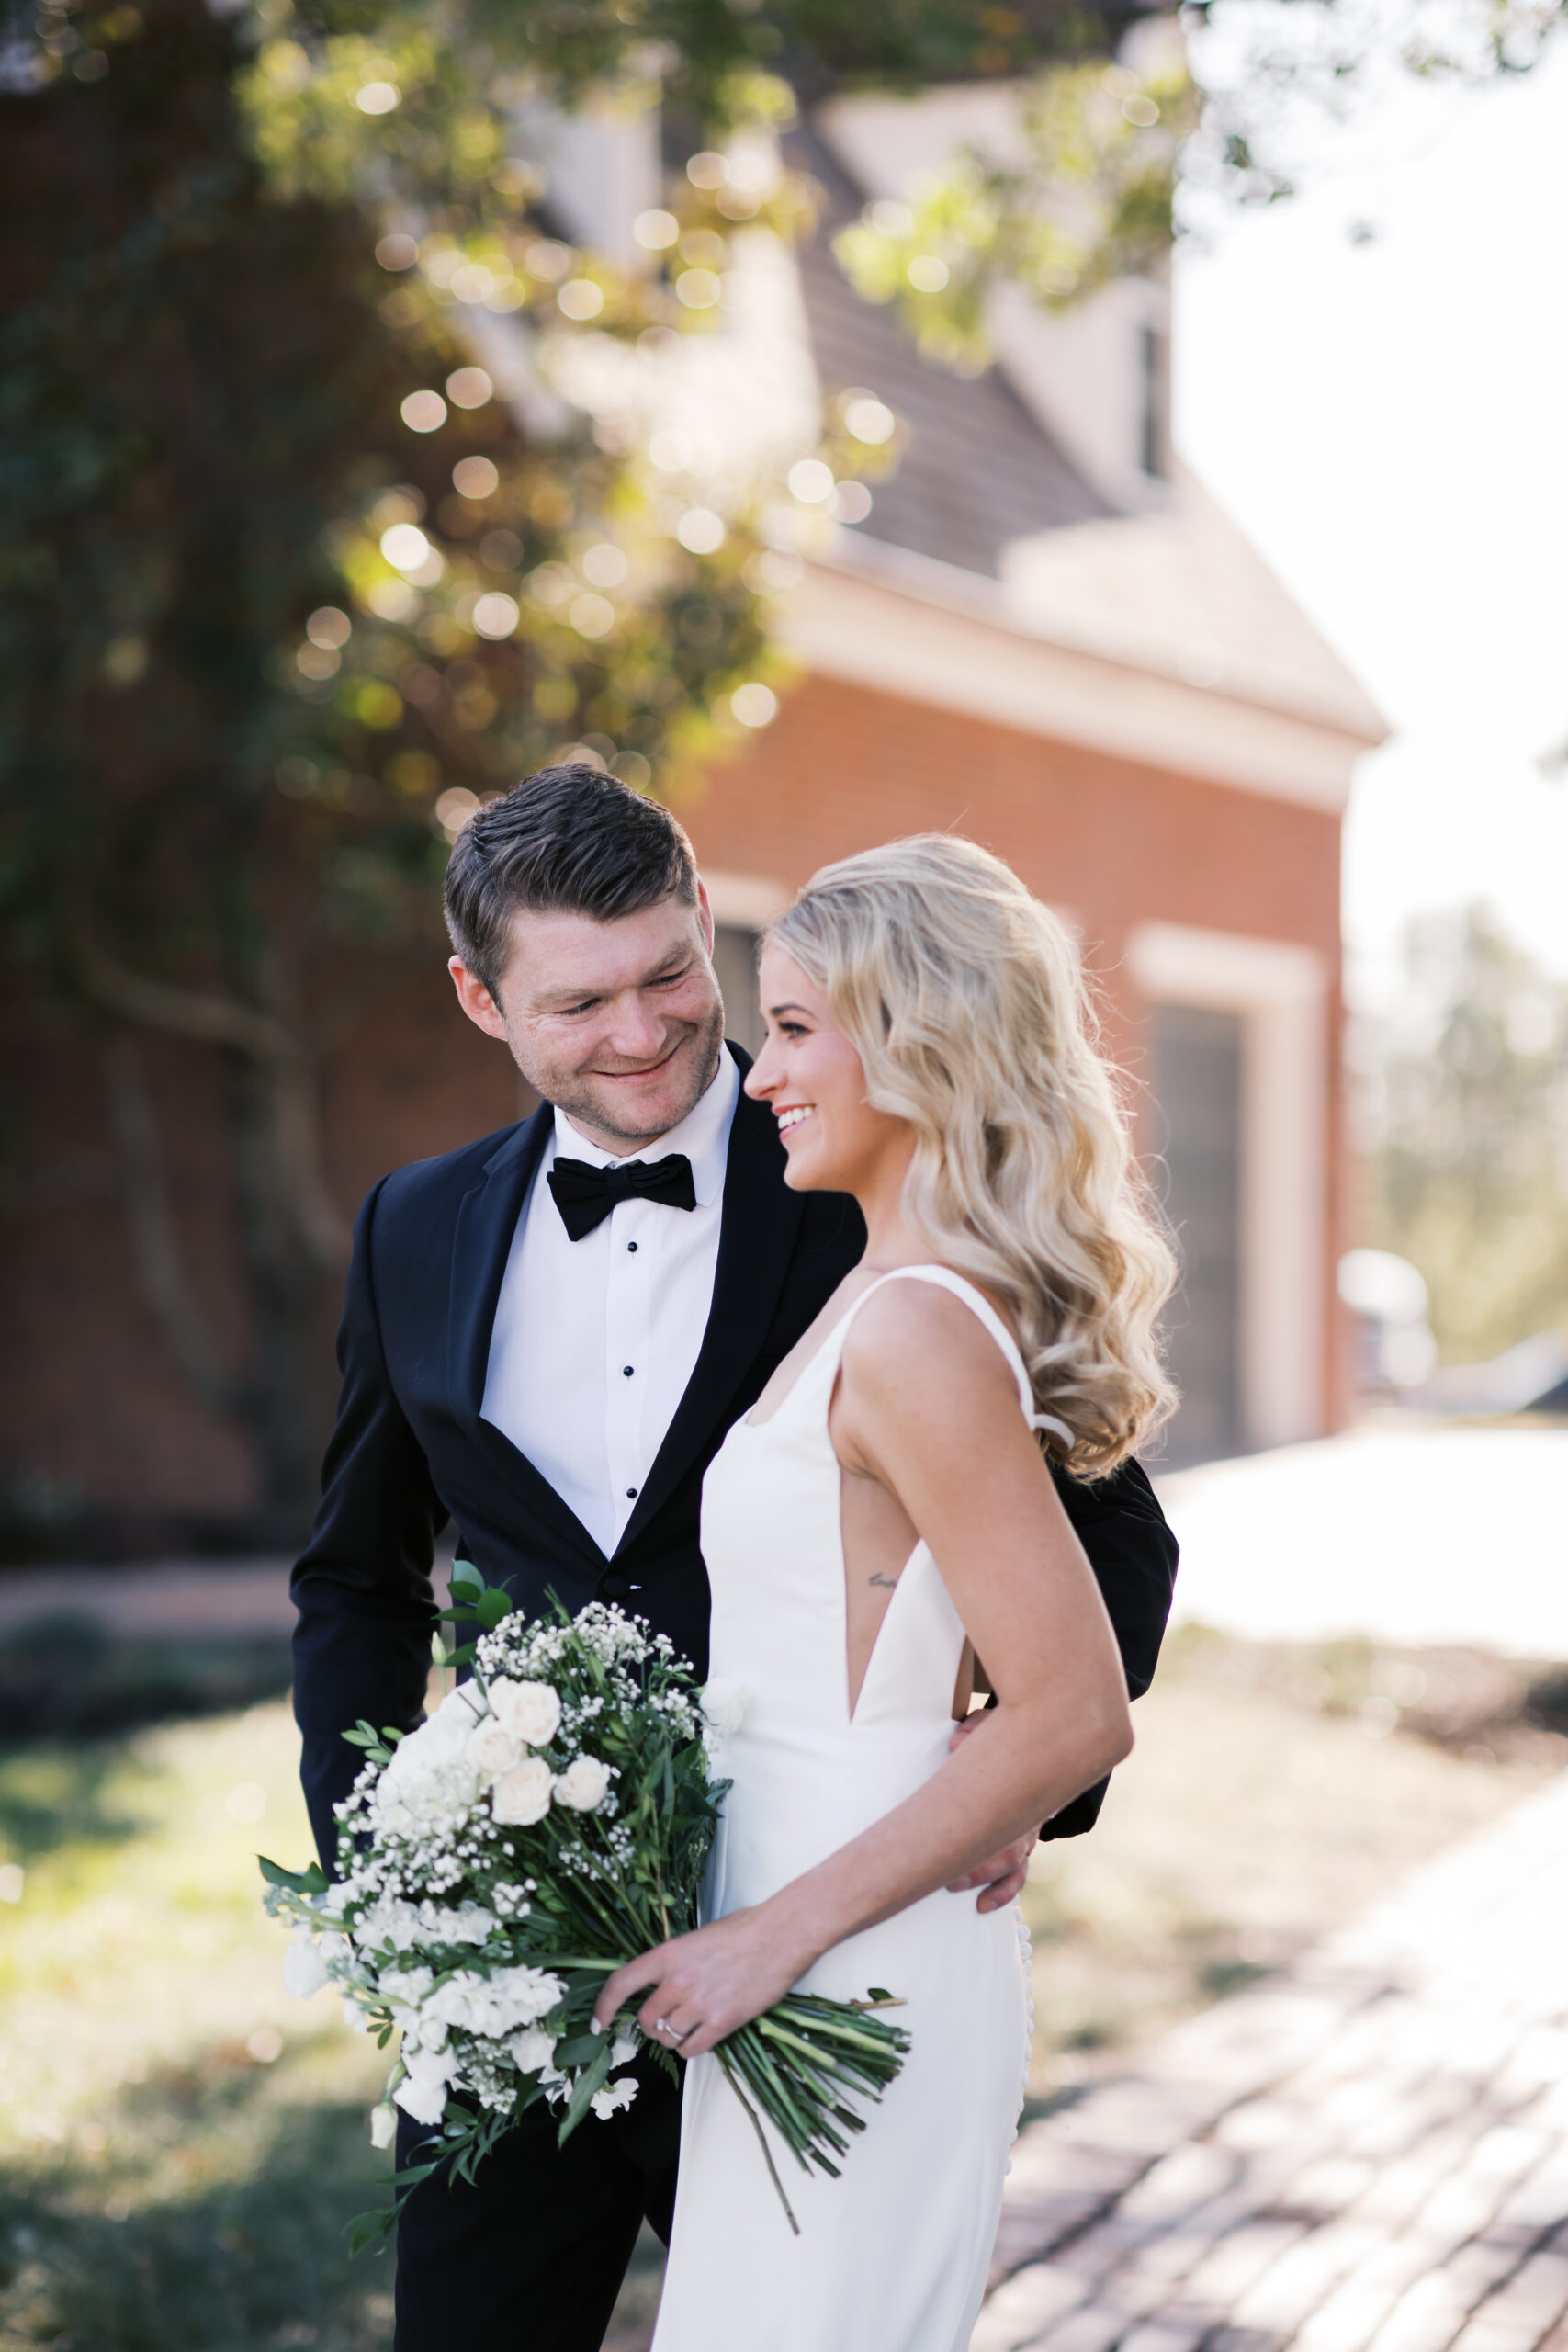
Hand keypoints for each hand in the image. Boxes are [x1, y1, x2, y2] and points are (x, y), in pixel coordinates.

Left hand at [591, 1904, 811, 2059]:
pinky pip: (691, 2049)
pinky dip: (691, 2048)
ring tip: (691, 2024)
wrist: (782, 1935)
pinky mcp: (722, 2022)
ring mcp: (699, 2003)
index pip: (621, 1983)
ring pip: (668, 2037)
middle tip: (665, 2021)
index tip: (598, 2023)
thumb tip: (662, 1984)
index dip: (604, 2007)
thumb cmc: (745, 1929)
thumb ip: (675, 1962)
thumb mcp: (698, 1937)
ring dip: (674, 2037)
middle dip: (651, 2025)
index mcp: (668, 1954)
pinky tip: (702, 2036)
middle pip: (646, 2019)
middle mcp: (678, 1980)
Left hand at [945, 1713, 1037, 1910]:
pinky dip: (1003, 1892)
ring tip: (959, 1889)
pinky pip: (1018, 1875)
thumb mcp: (991, 1723)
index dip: (974, 1830)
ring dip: (989, 1883)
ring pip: (1013, 1866)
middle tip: (950, 1878)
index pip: (999, 1811)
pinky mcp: (1023, 1845)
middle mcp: (1024, 1816)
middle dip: (978, 1867)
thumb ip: (974, 1730)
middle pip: (1008, 1851)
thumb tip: (954, 1744)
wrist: (1039, 1747)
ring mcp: (1026, 1834)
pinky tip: (983, 1905)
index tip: (946, 1841)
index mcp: (1016, 1787)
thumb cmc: (1006, 1737)